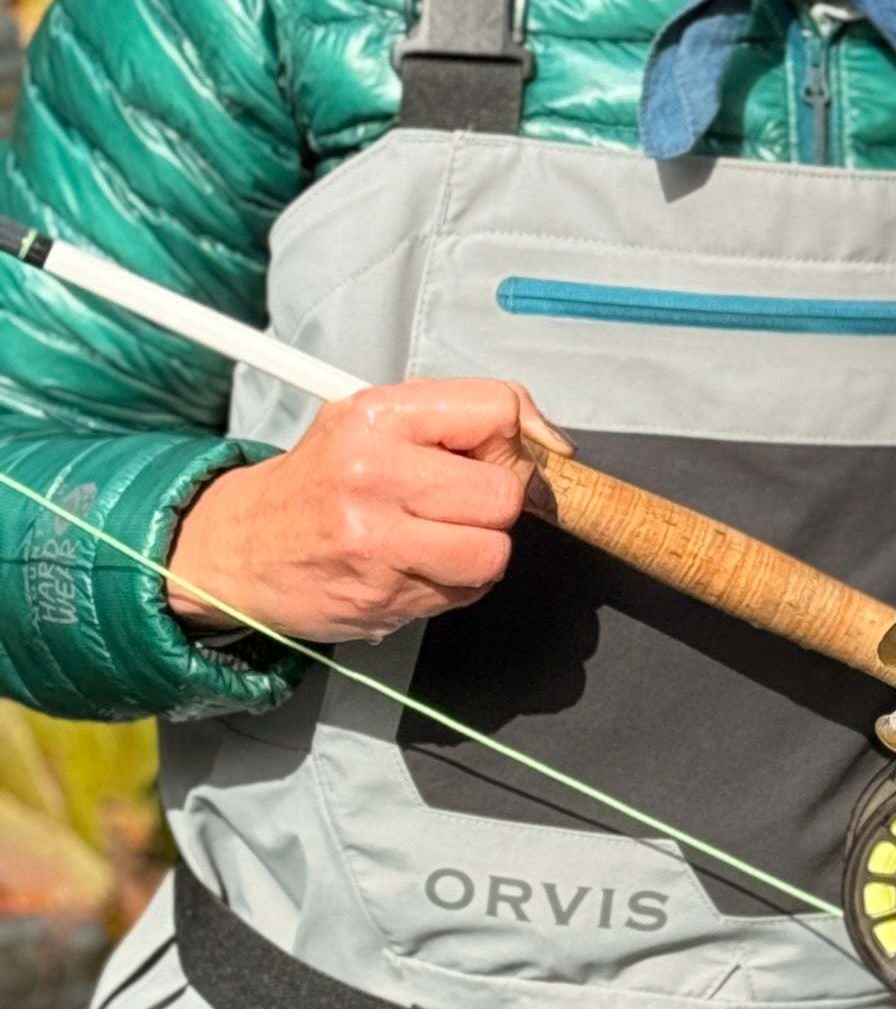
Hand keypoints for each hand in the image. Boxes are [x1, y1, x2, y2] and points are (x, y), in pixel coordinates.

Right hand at [165, 379, 539, 645]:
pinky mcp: (382, 599)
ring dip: (478, 550)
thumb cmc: (316, 482)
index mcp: (375, 417)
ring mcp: (377, 544)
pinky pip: (465, 593)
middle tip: (457, 501)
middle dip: (494, 502)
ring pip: (493, 552)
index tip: (502, 454)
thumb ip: (455, 416)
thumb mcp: (373, 420)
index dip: (515, 438)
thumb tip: (545, 439)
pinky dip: (453, 583)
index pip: (496, 409)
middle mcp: (373, 476)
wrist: (237, 549)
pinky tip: (414, 565)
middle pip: (504, 494)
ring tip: (437, 537)